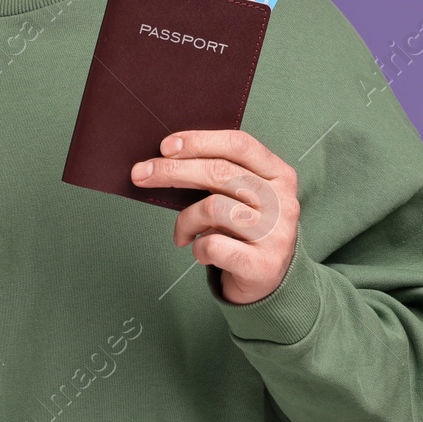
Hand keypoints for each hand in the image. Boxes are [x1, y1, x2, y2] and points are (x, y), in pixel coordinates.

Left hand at [131, 129, 299, 304]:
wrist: (270, 280)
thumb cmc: (245, 229)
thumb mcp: (242, 195)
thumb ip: (219, 174)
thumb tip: (165, 157)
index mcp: (280, 174)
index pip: (238, 144)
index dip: (199, 141)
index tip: (165, 146)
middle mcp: (282, 201)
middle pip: (219, 173)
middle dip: (172, 171)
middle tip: (140, 174)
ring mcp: (275, 233)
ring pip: (211, 208)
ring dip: (185, 220)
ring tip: (182, 232)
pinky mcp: (262, 265)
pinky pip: (213, 245)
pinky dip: (197, 248)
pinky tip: (199, 251)